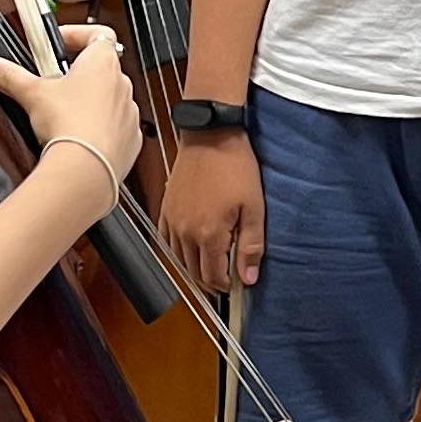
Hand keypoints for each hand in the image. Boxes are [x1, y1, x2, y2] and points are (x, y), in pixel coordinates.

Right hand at [0, 24, 139, 219]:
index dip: (77, 34)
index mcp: (102, 63)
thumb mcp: (31, 93)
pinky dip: (100, 128)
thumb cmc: (69, 126)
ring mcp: (128, 112)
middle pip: (101, 68)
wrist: (87, 168)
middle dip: (77, 73)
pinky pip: (116, 127)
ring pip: (110, 98)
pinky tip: (79, 137)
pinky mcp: (130, 139)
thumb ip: (8, 74)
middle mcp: (121, 84)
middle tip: (53, 82)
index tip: (58, 43)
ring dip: (91, 101)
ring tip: (65, 113)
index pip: (97, 33)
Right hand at [159, 129, 264, 291]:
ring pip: (179, 259)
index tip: (236, 281)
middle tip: (227, 275)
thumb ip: (251, 246)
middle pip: (194, 273)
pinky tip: (192, 245)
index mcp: (209, 234)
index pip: (213, 277)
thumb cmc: (235, 167)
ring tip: (213, 260)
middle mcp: (185, 232)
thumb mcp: (254, 207)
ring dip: (195, 266)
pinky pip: (167, 241)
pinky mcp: (166, 209)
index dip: (226, 285)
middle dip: (211, 280)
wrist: (211, 135)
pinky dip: (179, 250)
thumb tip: (248, 278)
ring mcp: (173, 221)